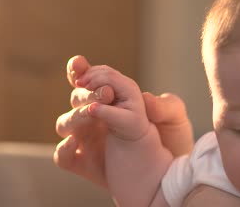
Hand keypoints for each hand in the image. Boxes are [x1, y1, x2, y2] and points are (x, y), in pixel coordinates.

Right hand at [54, 55, 193, 187]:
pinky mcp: (84, 163)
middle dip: (87, 92)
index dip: (78, 69)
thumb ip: (164, 105)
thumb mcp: (175, 118)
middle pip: (76, 97)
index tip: (80, 65)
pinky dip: (64, 149)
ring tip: (91, 113)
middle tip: (108, 93)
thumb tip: (145, 97)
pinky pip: (63, 156)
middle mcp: (94, 116)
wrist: (170, 175)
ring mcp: (87, 139)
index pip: (87, 78)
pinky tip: (74, 143)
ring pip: (65, 123)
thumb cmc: (172, 140)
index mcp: (111, 98)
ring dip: (75, 116)